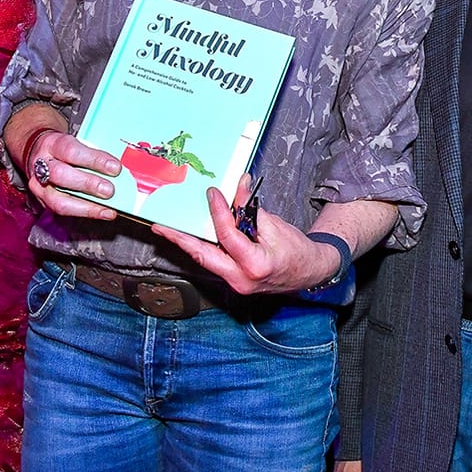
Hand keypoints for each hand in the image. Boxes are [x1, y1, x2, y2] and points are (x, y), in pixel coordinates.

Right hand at [24, 127, 121, 221]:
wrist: (39, 153)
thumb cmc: (64, 148)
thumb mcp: (76, 142)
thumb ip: (94, 154)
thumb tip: (117, 168)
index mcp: (51, 143)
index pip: (71, 150)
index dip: (94, 160)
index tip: (114, 167)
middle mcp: (41, 164)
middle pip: (60, 174)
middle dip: (87, 184)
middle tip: (109, 190)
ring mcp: (38, 185)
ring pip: (58, 199)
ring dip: (87, 205)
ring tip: (107, 208)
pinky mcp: (43, 201)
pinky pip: (63, 210)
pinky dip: (87, 212)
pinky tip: (104, 213)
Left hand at [151, 177, 340, 295]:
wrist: (310, 273)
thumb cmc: (297, 252)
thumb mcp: (276, 226)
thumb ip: (251, 209)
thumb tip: (236, 188)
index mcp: (255, 265)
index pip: (227, 236)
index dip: (218, 212)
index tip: (212, 195)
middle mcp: (241, 280)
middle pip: (204, 256)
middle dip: (180, 240)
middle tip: (161, 227)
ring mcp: (236, 284)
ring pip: (206, 260)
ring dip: (188, 244)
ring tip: (169, 230)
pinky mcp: (234, 281)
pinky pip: (214, 262)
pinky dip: (204, 247)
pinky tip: (192, 237)